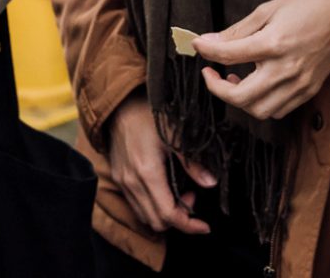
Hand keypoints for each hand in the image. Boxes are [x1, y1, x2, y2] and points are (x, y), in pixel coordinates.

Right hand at [105, 96, 215, 234]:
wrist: (120, 105)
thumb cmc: (149, 116)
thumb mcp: (176, 134)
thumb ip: (192, 162)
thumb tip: (211, 183)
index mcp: (147, 173)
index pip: (169, 215)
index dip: (189, 225)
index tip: (205, 225)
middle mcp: (132, 183)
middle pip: (157, 223)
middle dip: (179, 220)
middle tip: (192, 198)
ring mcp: (123, 182)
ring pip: (145, 217)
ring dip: (165, 215)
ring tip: (179, 193)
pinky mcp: (119, 179)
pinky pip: (136, 206)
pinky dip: (152, 207)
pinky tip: (163, 190)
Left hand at [194, 0, 329, 120]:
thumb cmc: (308, 4)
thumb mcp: (268, 8)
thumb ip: (238, 30)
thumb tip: (210, 41)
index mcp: (274, 43)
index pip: (229, 56)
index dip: (206, 52)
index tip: (198, 46)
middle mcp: (287, 69)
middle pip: (241, 97)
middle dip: (218, 89)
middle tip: (210, 74)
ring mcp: (300, 84)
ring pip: (260, 110)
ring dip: (240, 100)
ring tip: (234, 80)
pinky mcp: (309, 90)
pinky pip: (279, 110)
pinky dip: (261, 104)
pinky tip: (257, 85)